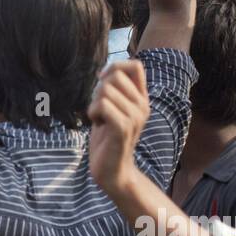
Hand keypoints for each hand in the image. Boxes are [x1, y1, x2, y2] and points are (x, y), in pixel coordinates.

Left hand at [88, 60, 150, 197]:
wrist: (112, 170)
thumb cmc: (107, 138)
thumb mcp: (113, 109)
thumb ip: (113, 91)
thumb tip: (105, 71)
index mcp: (142, 99)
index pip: (136, 65)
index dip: (115, 67)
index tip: (103, 81)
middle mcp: (142, 106)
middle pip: (115, 76)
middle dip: (99, 89)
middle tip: (100, 109)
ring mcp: (134, 117)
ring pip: (105, 91)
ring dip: (94, 104)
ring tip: (100, 119)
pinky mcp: (122, 128)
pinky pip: (102, 105)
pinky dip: (93, 112)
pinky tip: (97, 124)